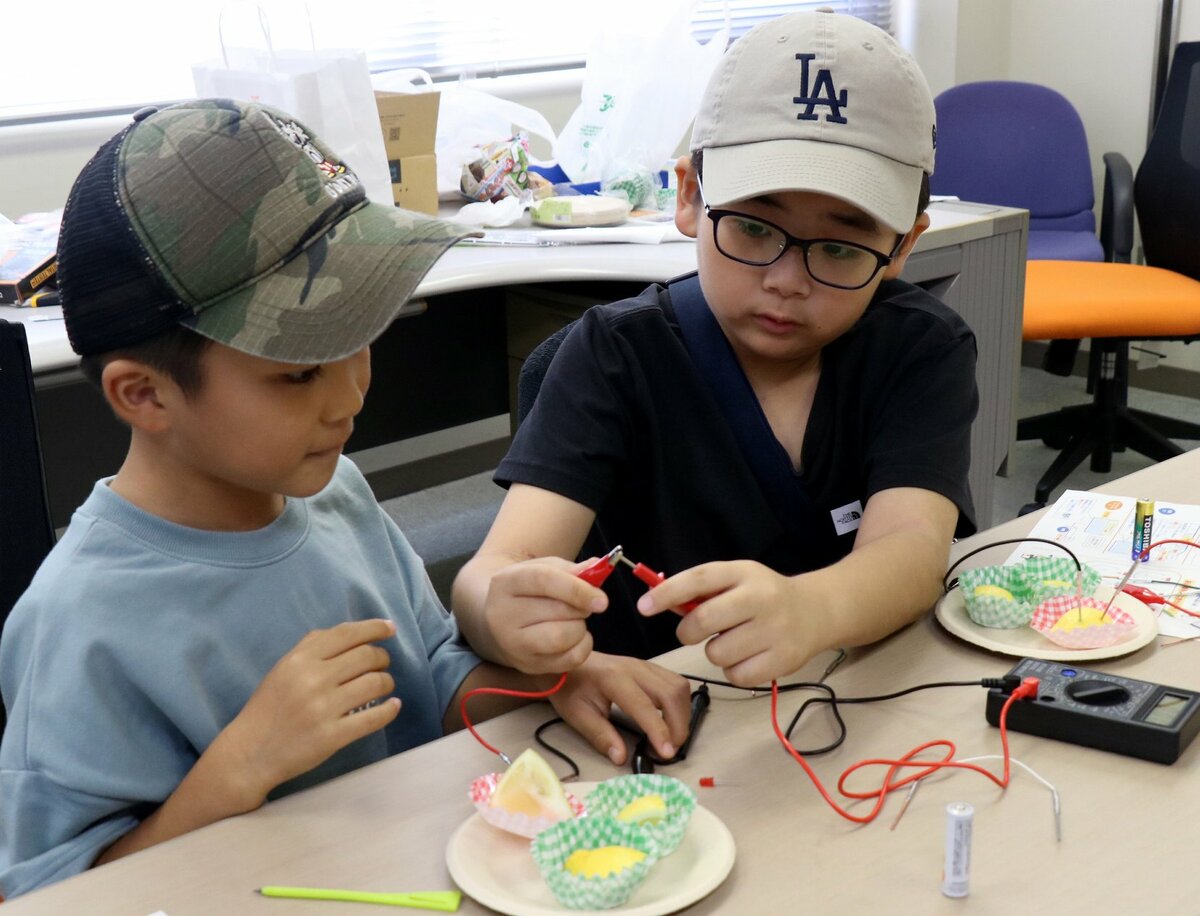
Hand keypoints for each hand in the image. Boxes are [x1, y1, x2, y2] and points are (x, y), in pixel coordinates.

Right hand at [213, 618, 401, 807]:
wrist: (250, 753)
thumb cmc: (269, 708)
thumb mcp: (283, 668)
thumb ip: (312, 646)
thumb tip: (350, 631)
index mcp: (301, 660)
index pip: (347, 634)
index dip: (375, 628)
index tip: (390, 628)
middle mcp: (313, 680)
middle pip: (367, 656)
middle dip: (382, 658)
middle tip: (382, 665)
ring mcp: (323, 709)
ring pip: (375, 683)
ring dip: (387, 682)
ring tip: (384, 686)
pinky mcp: (332, 736)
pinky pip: (373, 718)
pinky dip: (389, 710)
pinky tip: (393, 706)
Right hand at [482, 557, 608, 673]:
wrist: (499, 621)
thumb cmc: (528, 591)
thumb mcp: (544, 569)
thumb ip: (570, 569)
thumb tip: (595, 568)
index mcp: (504, 583)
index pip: (544, 580)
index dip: (577, 589)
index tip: (601, 599)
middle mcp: (502, 615)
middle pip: (557, 611)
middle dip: (581, 607)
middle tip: (583, 605)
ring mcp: (513, 645)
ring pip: (562, 638)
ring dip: (580, 627)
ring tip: (573, 620)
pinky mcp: (528, 666)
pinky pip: (570, 659)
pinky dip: (583, 646)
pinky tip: (574, 637)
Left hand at [548, 653, 691, 764]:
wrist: (568, 663)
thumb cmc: (571, 689)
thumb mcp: (578, 716)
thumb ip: (600, 736)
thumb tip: (621, 758)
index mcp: (613, 678)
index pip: (644, 706)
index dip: (659, 730)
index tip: (667, 753)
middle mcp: (634, 668)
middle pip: (671, 693)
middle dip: (678, 724)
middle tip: (671, 749)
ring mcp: (645, 665)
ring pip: (678, 686)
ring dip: (682, 713)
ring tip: (672, 736)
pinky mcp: (650, 667)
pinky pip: (675, 682)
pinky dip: (679, 703)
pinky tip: (670, 719)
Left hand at [638, 561, 828, 686]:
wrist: (817, 611)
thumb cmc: (764, 595)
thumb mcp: (737, 579)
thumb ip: (703, 590)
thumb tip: (659, 602)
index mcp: (744, 572)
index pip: (699, 578)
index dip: (667, 592)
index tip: (644, 606)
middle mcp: (761, 598)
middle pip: (703, 620)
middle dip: (687, 631)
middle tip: (693, 631)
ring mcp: (774, 631)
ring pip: (716, 653)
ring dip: (715, 651)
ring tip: (734, 642)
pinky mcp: (783, 660)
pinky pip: (735, 675)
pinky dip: (734, 671)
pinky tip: (749, 656)